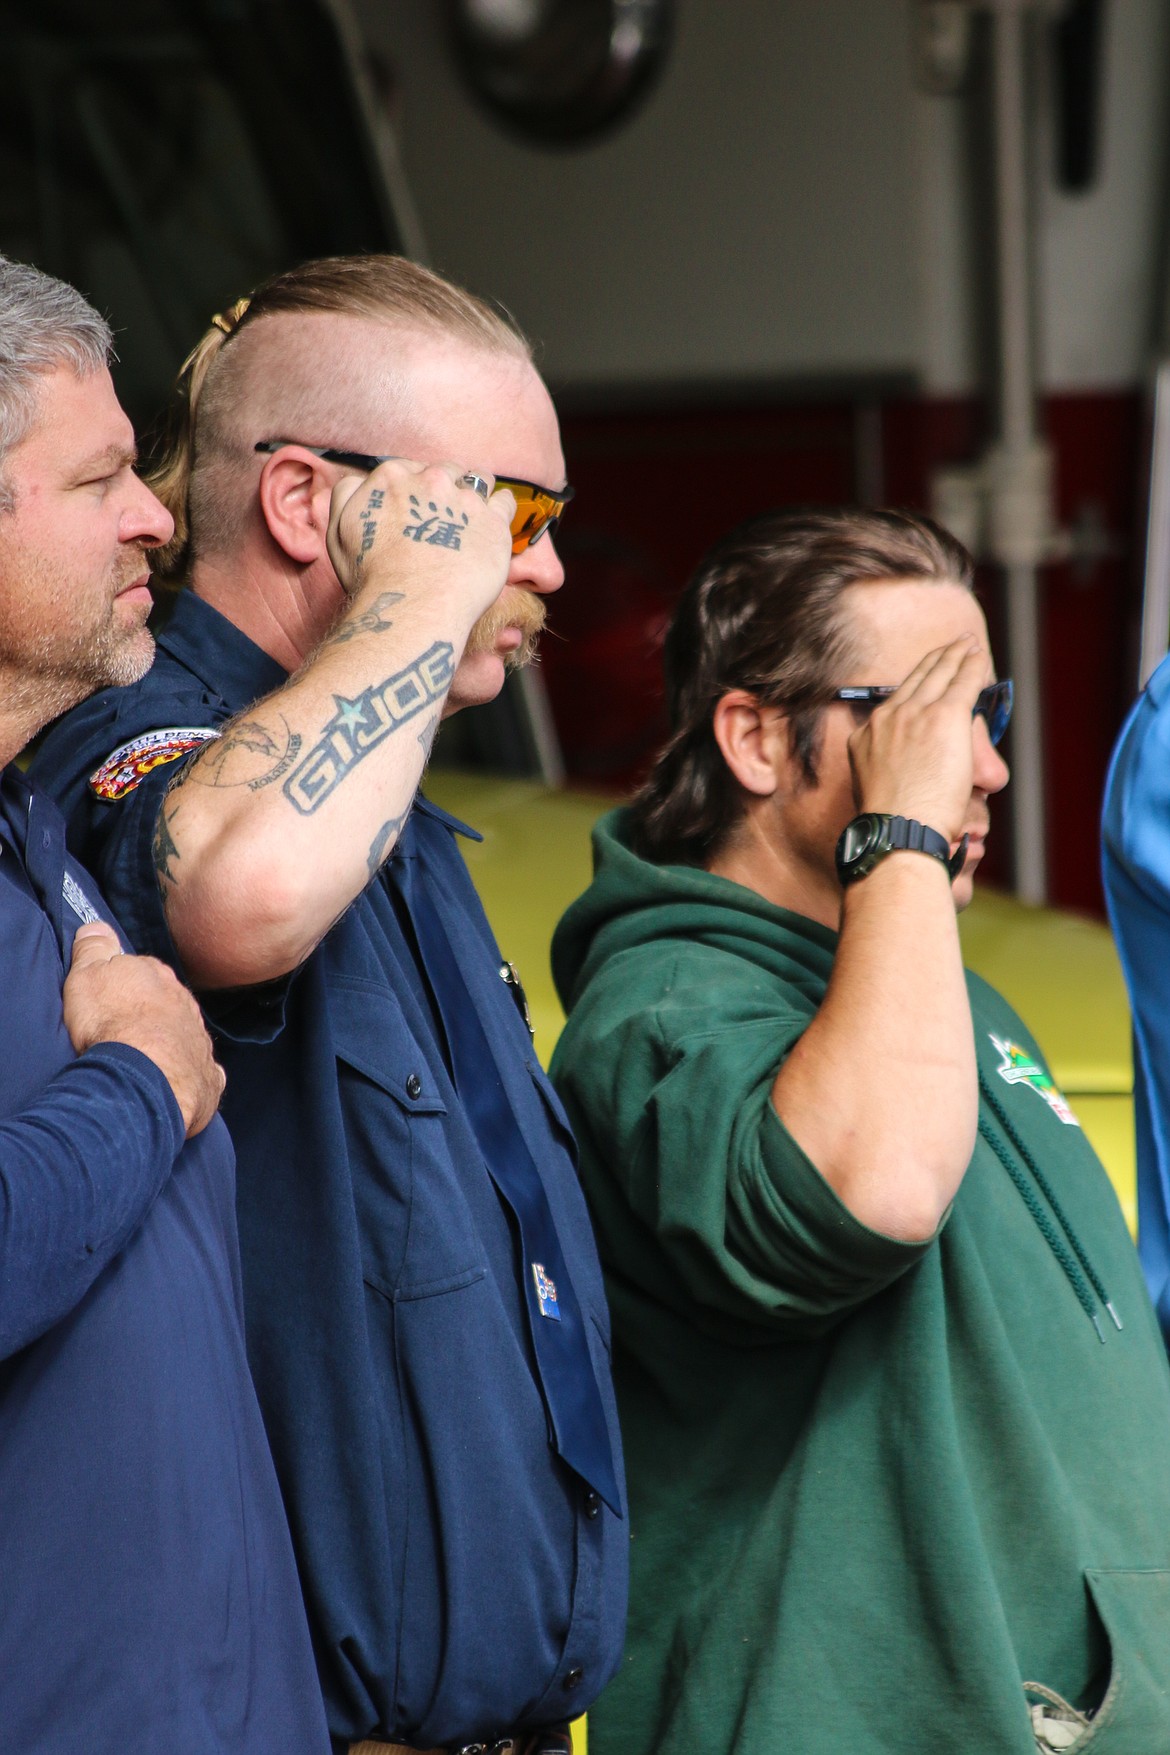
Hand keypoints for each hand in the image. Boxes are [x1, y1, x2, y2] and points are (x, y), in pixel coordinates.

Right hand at [63, 923, 225, 1137]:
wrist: (144, 1076)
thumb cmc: (111, 1023)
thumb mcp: (88, 976)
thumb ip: (94, 949)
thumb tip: (97, 925)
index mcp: (157, 976)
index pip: (141, 971)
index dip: (123, 984)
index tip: (108, 998)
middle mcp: (184, 1002)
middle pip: (166, 1002)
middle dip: (150, 1011)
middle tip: (122, 1030)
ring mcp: (199, 1038)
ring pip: (184, 1033)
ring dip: (168, 1042)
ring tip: (142, 1060)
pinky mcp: (206, 1075)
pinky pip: (199, 1071)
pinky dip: (189, 1074)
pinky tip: (174, 1082)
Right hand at [325, 459, 514, 624]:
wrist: (412, 607)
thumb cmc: (372, 578)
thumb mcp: (340, 531)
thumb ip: (348, 495)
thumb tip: (361, 481)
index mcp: (391, 477)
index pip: (409, 469)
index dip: (413, 491)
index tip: (416, 512)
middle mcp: (431, 479)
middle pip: (444, 471)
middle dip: (444, 490)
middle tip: (442, 522)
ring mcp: (466, 499)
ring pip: (478, 480)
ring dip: (474, 495)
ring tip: (470, 521)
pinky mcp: (494, 522)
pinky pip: (505, 502)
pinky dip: (500, 510)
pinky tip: (491, 527)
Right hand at [847, 638, 986, 840]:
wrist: (898, 829)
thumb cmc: (892, 825)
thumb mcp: (875, 788)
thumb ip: (889, 769)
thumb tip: (909, 772)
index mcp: (866, 736)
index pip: (896, 701)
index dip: (915, 683)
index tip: (926, 675)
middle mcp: (887, 718)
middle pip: (916, 680)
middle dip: (935, 661)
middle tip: (949, 647)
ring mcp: (914, 714)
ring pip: (939, 674)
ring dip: (955, 656)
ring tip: (966, 644)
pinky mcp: (944, 716)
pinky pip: (963, 682)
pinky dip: (972, 666)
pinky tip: (979, 656)